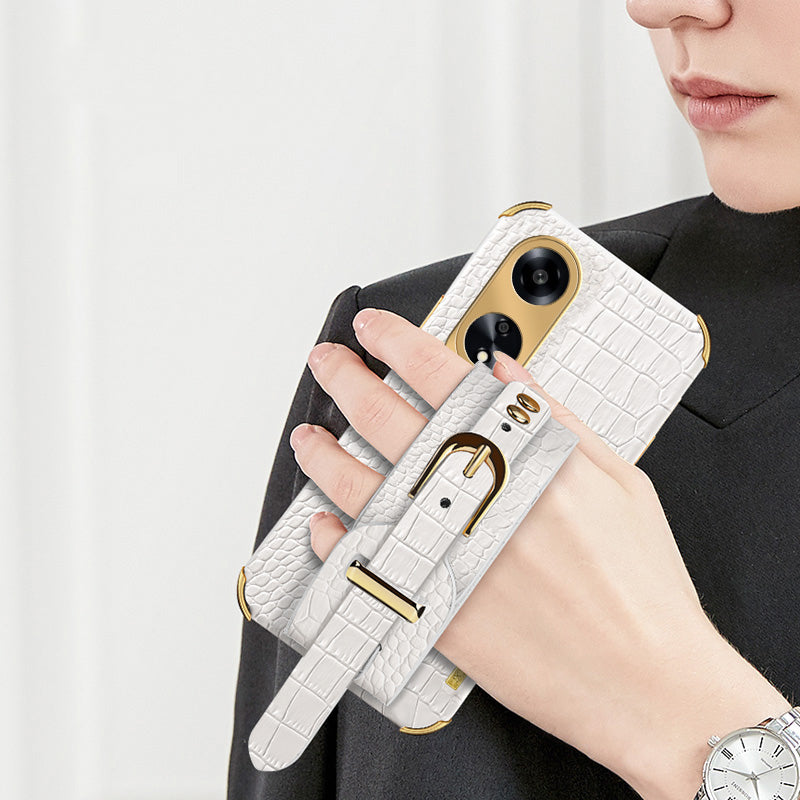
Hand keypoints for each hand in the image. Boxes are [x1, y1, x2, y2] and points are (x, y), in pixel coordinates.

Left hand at [289, 306, 790, 799]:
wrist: (648, 684)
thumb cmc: (643, 586)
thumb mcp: (619, 479)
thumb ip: (556, 417)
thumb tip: (508, 370)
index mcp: (518, 457)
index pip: (438, 375)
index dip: (396, 341)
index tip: (374, 328)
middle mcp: (473, 499)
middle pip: (384, 418)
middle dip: (345, 378)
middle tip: (328, 363)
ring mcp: (444, 553)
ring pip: (356, 484)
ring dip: (322, 453)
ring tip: (308, 436)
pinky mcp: (429, 607)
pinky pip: (359, 564)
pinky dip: (333, 538)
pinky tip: (324, 523)